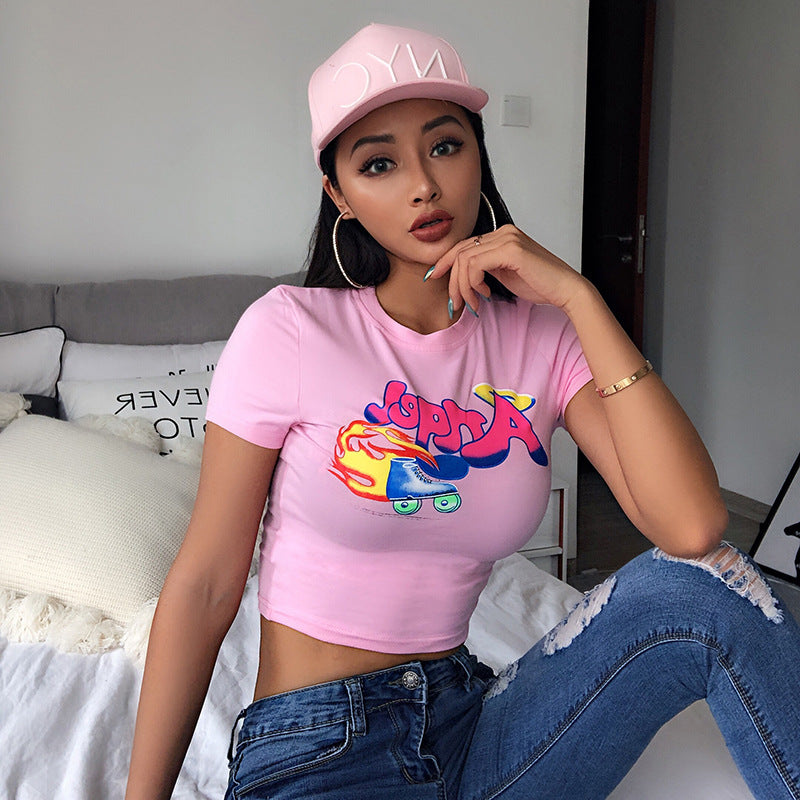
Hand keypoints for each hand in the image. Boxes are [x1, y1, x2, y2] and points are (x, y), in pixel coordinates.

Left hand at [428, 224, 583, 313]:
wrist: (565, 290)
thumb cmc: (540, 284)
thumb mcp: (504, 274)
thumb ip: (486, 268)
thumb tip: (462, 275)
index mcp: (502, 235)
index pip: (464, 245)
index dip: (445, 262)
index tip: (435, 278)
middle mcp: (504, 232)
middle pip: (460, 251)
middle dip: (451, 280)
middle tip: (454, 303)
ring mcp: (508, 238)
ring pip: (464, 259)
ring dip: (463, 286)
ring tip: (473, 303)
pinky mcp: (511, 250)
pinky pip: (475, 265)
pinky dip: (473, 283)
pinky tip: (483, 294)